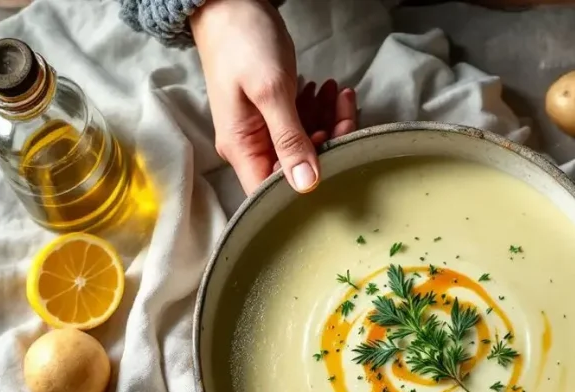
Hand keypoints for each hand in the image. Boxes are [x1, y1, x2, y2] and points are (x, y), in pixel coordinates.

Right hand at [191, 0, 356, 194]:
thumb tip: (306, 186)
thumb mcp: (270, 91)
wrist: (229, 3)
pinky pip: (303, 123)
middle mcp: (251, 146)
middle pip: (297, 168)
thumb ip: (289, 139)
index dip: (307, 183)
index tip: (334, 155)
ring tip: (339, 93)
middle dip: (328, 144)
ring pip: (305, 144)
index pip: (274, 191)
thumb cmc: (242, 43)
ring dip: (329, 122)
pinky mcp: (275, 113)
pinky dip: (320, 110)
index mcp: (242, 149)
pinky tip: (329, 91)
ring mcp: (263, 130)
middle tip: (344, 113)